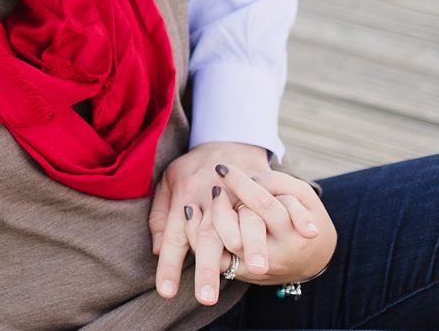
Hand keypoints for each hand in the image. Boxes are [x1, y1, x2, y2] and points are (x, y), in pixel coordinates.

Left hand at [149, 142, 270, 302]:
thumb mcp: (169, 183)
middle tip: (206, 298)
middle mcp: (208, 197)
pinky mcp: (257, 189)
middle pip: (206, 237)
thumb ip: (160, 215)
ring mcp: (235, 193)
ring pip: (239, 223)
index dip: (169, 265)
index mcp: (184, 196)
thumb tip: (157, 249)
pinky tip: (282, 243)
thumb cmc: (194, 168)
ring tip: (255, 271)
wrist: (226, 140)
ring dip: (249, 247)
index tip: (166, 292)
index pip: (174, 236)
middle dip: (206, 269)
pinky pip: (267, 209)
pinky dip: (274, 227)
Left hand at [210, 168, 336, 284]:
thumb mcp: (302, 195)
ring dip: (209, 222)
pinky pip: (215, 259)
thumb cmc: (305, 218)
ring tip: (206, 200)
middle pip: (241, 234)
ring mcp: (256, 270)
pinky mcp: (241, 274)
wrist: (312, 259)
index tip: (222, 168)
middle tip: (215, 189)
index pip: (263, 205)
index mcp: (294, 234)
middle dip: (221, 209)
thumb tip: (245, 180)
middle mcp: (275, 256)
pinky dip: (198, 236)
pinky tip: (193, 212)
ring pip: (225, 249)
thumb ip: (276, 183)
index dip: (240, 184)